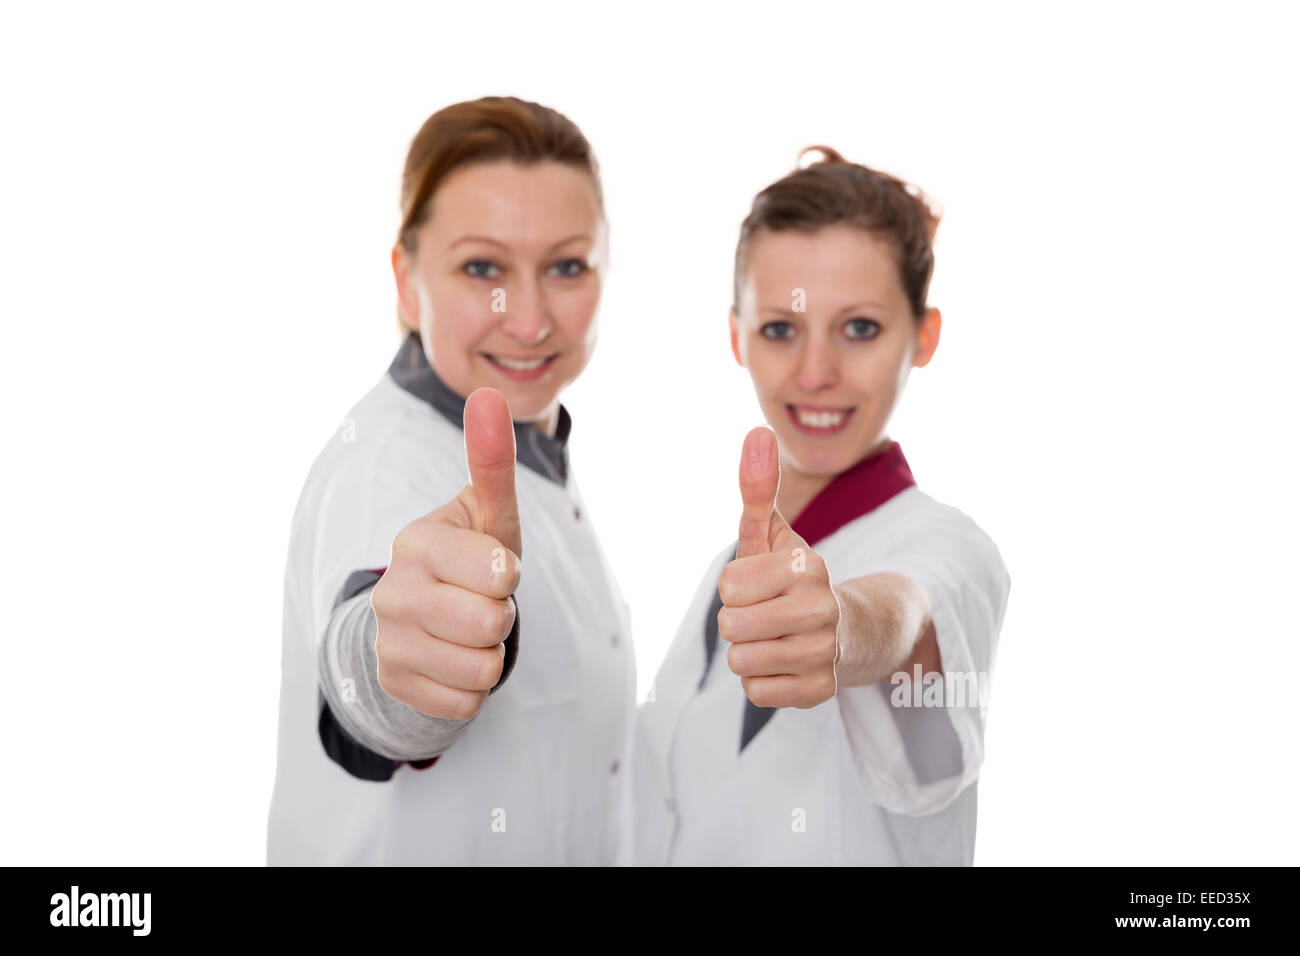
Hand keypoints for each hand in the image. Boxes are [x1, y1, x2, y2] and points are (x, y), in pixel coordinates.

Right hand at [372, 387, 521, 719]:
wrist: (425, 619)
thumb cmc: (470, 558)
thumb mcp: (487, 514)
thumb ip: (491, 461)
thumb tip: (489, 394)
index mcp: (416, 542)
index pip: (498, 572)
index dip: (508, 574)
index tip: (493, 568)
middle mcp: (392, 591)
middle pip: (491, 623)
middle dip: (503, 616)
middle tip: (484, 602)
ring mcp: (387, 642)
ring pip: (481, 670)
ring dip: (491, 654)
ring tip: (471, 632)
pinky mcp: (393, 685)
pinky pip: (465, 704)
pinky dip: (472, 689)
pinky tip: (454, 661)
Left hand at [717, 426, 839, 708]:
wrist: (842, 629)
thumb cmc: (788, 578)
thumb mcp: (770, 534)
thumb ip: (758, 487)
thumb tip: (757, 430)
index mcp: (807, 566)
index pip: (728, 585)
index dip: (734, 586)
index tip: (759, 584)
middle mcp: (822, 609)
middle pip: (731, 626)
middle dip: (737, 621)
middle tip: (764, 614)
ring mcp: (824, 653)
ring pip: (741, 662)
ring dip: (748, 652)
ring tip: (773, 639)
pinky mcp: (820, 692)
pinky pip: (756, 692)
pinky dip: (762, 681)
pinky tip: (784, 664)